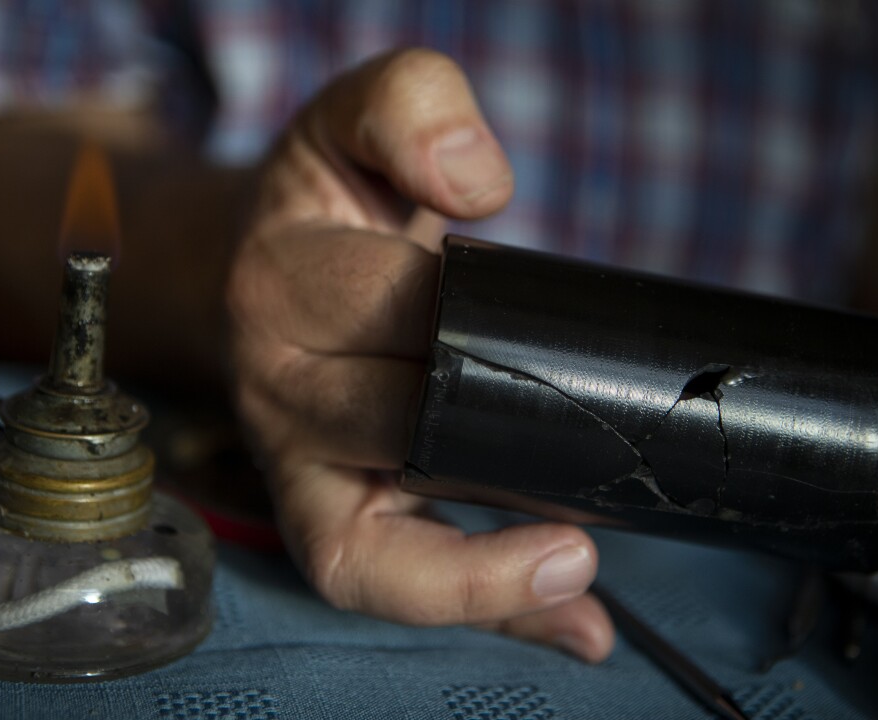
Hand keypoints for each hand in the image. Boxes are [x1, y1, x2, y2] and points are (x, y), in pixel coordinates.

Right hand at [227, 49, 613, 661]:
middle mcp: (278, 387)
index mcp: (285, 282)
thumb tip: (476, 185)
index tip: (556, 343)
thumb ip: (413, 106)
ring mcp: (296, 464)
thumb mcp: (360, 118)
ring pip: (371, 551)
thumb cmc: (331, 206)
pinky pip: (388, 582)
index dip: (477, 334)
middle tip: (604, 455)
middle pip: (393, 435)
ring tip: (579, 565)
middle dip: (500, 449)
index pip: (391, 316)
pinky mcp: (324, 514)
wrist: (272, 266)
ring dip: (483, 576)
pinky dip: (482, 607)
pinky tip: (574, 619)